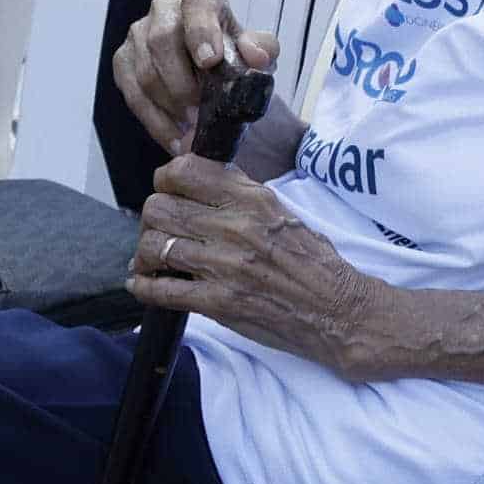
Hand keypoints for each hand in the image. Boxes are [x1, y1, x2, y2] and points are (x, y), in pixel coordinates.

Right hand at [107, 0, 275, 151]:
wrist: (210, 69)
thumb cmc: (232, 55)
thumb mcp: (256, 50)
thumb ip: (262, 48)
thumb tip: (256, 57)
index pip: (198, 6)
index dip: (202, 32)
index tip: (210, 61)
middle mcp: (164, 9)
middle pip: (162, 41)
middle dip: (181, 83)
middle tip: (199, 114)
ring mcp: (138, 34)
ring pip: (145, 72)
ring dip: (168, 108)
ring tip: (190, 132)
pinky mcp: (123, 61)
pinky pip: (132, 94)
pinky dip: (155, 122)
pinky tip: (175, 139)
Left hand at [132, 152, 410, 376]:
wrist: (339, 312)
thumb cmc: (313, 264)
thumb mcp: (282, 213)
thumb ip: (241, 194)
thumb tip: (199, 175)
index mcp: (254, 200)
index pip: (185, 170)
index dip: (166, 180)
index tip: (169, 191)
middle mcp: (237, 227)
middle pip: (160, 208)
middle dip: (151, 219)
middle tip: (159, 230)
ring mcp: (225, 266)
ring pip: (153, 246)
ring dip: (145, 254)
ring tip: (151, 260)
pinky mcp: (219, 303)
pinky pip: (161, 290)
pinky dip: (144, 287)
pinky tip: (144, 284)